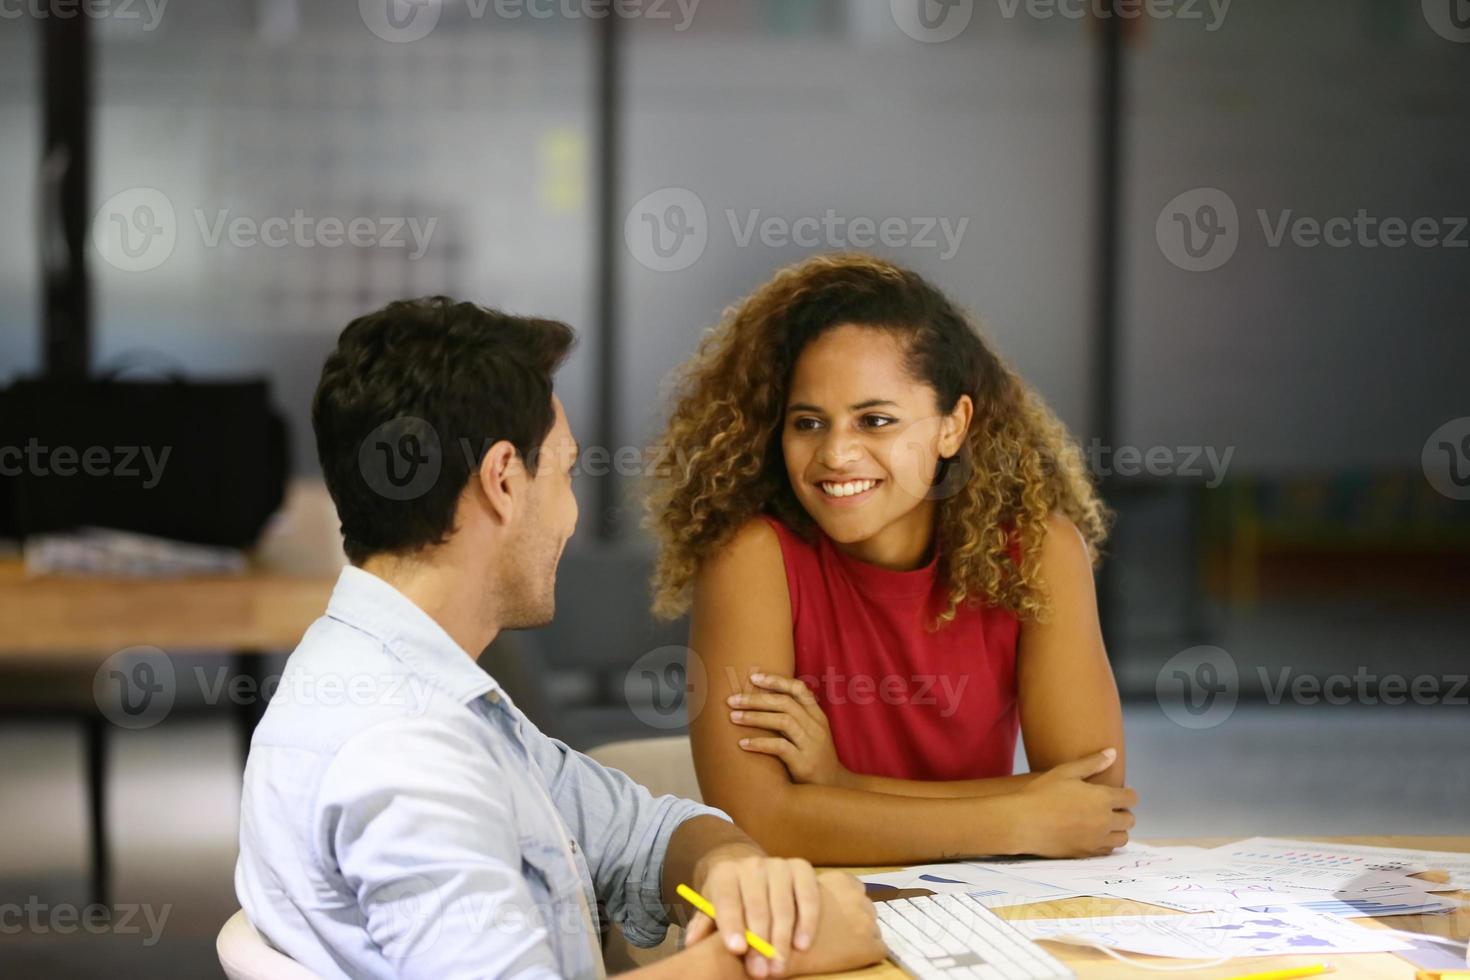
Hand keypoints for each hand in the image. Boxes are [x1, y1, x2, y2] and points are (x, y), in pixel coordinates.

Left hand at [684, 849, 821, 976]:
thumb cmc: (730, 899)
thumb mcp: (711, 909)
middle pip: (756, 906)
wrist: (751, 872)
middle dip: (760, 942)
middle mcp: (751, 865)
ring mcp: (778, 865)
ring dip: (782, 938)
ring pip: (783, 904)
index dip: (732, 925)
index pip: (727, 900)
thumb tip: (691, 942)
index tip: (737, 949)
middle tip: (761, 970)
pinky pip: (808, 896)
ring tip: (779, 965)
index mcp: (725, 874)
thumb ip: (703, 925)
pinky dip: (807, 921)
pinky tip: (802, 945)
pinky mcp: (801, 869)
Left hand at [729, 673, 853, 788]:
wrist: (833, 789)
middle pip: (785, 703)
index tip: (753, 677)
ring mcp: (812, 745)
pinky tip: (743, 744)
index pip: (799, 689)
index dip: (776, 680)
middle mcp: (816, 727)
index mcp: (817, 716)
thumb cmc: (814, 760)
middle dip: (756, 699)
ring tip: (733, 717)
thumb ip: (794, 719)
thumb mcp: (810, 735)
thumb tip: (761, 703)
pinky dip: (760, 743)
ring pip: (783, 721)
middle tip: (732, 700)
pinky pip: (780, 747)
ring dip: (755, 717)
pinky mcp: (805, 764)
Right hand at [780, 871, 885, 977]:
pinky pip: (879, 950)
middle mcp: (859, 898)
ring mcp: (867, 923)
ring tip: (841, 945)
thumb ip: (816, 889)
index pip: (855, 890)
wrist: (781, 948)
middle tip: (838, 932)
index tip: (837, 914)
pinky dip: (867, 955)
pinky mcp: (870, 948)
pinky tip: (850, 958)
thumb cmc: (785, 919)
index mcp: (843, 881)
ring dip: (860, 935)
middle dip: (854, 920)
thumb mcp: (799, 890)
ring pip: (872, 929)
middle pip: (865, 909)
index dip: (845, 904)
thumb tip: (825, 897)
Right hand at [1012, 748, 1136, 857]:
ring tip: (1102, 823)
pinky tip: (1092, 835)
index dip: (1127, 794)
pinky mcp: (1086, 853)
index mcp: (1102, 798)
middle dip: (1123, 812)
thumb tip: (1112, 753)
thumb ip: (1092, 763)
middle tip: (1108, 807)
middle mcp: (1105, 821)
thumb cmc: (1041, 794)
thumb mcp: (1066, 772)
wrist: (1023, 823)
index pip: (1131, 798)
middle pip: (1130, 820)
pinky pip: (1107, 851)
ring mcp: (1096, 840)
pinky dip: (1105, 843)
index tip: (1117, 792)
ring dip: (1117, 830)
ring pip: (1122, 838)